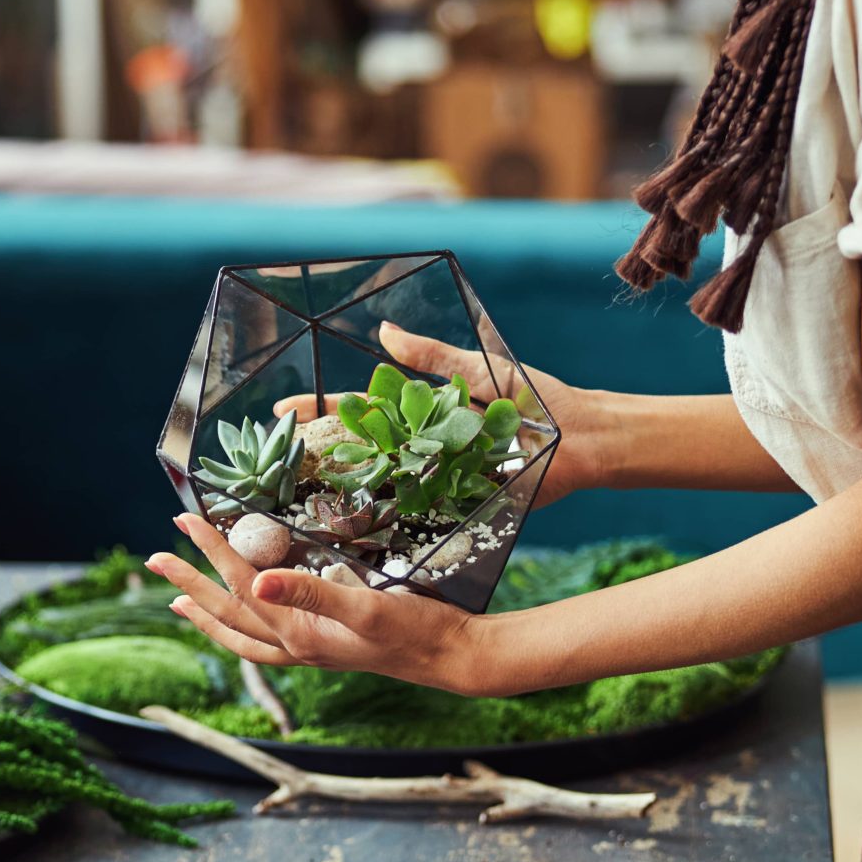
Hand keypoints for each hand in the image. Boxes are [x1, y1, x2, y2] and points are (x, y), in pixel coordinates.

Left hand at [146, 515, 500, 696]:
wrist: (453, 658)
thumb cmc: (416, 630)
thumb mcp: (367, 606)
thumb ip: (313, 593)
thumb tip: (258, 580)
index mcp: (299, 633)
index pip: (242, 585)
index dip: (211, 550)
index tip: (185, 519)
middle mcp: (297, 646)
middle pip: (228, 613)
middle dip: (189, 584)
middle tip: (155, 558)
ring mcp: (309, 650)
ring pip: (242, 634)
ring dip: (208, 614)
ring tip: (178, 598)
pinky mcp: (325, 647)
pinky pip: (268, 639)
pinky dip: (244, 626)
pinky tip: (245, 612)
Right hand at [276, 321, 608, 508]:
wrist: (587, 440)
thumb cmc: (538, 400)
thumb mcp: (480, 371)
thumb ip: (433, 357)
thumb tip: (384, 330)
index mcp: (422, 411)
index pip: (359, 408)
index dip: (320, 410)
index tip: (282, 411)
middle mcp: (421, 446)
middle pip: (358, 449)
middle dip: (315, 454)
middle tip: (275, 462)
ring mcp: (435, 479)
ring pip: (380, 486)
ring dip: (341, 492)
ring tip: (299, 500)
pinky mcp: (457, 506)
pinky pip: (418, 515)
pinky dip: (388, 522)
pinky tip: (353, 530)